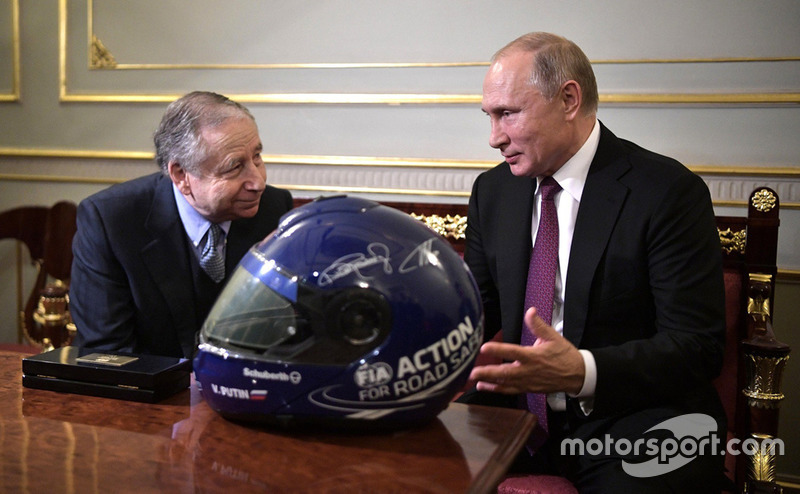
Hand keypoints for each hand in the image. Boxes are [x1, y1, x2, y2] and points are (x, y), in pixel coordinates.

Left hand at [468, 307, 584, 394]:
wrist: (577, 375)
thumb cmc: (564, 355)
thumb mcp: (553, 337)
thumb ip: (538, 325)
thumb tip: (530, 311)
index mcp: (534, 356)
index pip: (513, 352)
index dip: (498, 349)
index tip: (484, 347)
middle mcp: (528, 371)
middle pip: (505, 372)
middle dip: (488, 372)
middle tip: (472, 372)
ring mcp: (527, 382)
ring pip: (505, 384)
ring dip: (489, 382)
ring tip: (474, 380)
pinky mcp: (528, 388)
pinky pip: (510, 390)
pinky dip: (496, 390)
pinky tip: (484, 387)